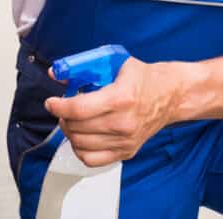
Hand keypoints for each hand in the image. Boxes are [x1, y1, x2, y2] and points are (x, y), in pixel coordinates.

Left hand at [44, 58, 179, 166]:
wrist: (171, 96)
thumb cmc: (143, 78)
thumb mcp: (115, 63)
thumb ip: (84, 68)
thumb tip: (57, 74)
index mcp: (120, 98)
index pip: (79, 109)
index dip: (59, 106)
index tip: (52, 102)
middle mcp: (123, 123)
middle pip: (77, 128)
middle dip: (63, 116)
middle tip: (63, 108)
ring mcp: (125, 141)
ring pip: (81, 144)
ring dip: (70, 131)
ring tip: (73, 120)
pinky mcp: (127, 152)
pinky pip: (92, 159)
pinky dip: (80, 149)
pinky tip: (81, 135)